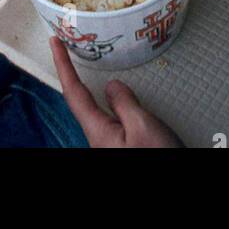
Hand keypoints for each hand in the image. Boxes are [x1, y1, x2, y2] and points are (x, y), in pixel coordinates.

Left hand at [49, 38, 182, 147]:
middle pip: (81, 101)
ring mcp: (110, 145)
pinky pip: (112, 119)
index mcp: (99, 131)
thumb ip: (124, 102)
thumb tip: (111, 85)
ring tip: (88, 68)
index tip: (54, 42)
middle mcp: (100, 139)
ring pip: (98, 110)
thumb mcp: (142, 125)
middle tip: (67, 51)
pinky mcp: (124, 148)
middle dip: (72, 75)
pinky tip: (117, 99)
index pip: (73, 92)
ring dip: (91, 88)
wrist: (173, 187)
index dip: (62, 65)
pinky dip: (110, 102)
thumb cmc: (157, 159)